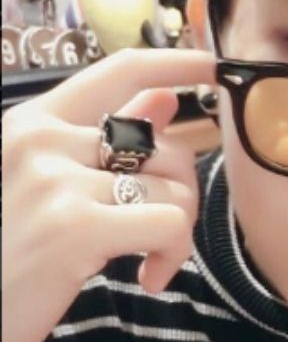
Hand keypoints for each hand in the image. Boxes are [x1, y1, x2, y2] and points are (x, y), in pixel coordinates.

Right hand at [2, 48, 217, 341]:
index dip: (175, 63)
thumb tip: (164, 100)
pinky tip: (146, 278)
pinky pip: (171, 223)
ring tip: (142, 261)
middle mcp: (40, 140)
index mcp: (31, 123)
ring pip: (173, 188)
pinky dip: (173, 254)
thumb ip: (100, 142)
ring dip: (174, 232)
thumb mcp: (41, 187)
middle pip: (163, 145)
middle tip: (157, 234)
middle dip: (180, 192)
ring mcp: (55, 181)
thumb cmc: (1, 257)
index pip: (117, 70)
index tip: (213, 65)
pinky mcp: (75, 226)